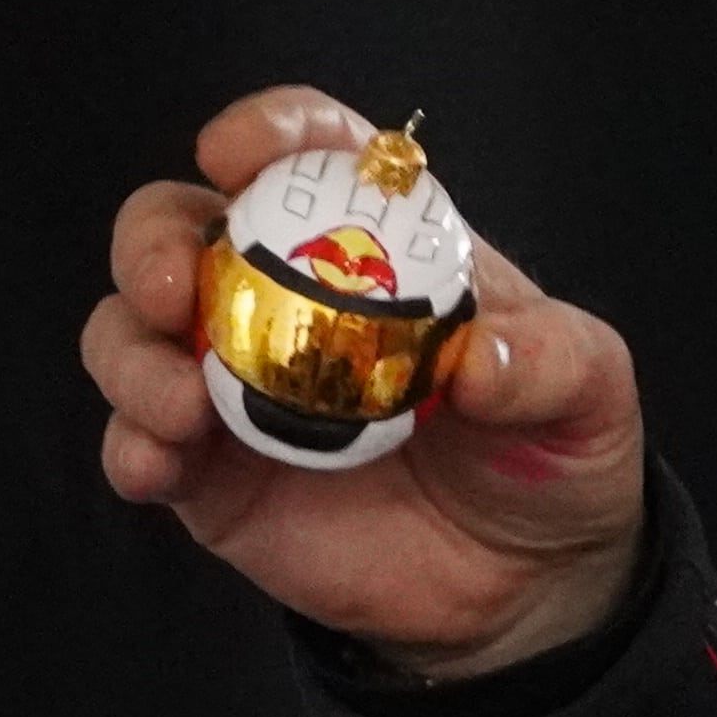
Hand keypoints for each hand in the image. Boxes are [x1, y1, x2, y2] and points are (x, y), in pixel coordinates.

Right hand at [84, 82, 648, 677]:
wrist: (528, 583)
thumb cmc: (552, 450)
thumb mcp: (588, 392)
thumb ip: (547, 362)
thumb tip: (478, 364)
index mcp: (376, 243)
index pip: (309, 153)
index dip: (269, 133)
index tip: (237, 151)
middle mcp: (285, 296)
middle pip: (180, 224)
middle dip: (152, 238)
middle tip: (172, 286)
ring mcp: (234, 383)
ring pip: (133, 329)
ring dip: (130, 351)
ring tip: (179, 404)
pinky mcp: (210, 472)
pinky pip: (138, 442)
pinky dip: (129, 443)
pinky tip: (157, 461)